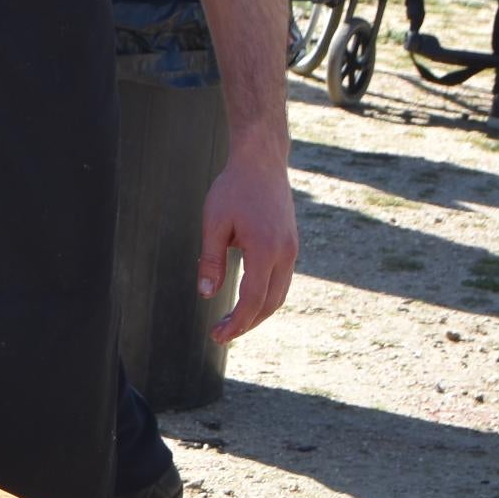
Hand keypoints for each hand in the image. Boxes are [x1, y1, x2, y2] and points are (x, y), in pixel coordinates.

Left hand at [197, 150, 297, 344]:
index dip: (236, 322)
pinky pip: (281, 279)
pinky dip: (265, 296)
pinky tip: (246, 299)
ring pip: (279, 294)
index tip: (217, 336)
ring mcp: (292, 249)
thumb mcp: (214, 222)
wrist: (262, 162)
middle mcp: (285, 253)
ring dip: (258, 312)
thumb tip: (206, 295)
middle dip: (247, 324)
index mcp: (266, 249)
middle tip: (221, 335)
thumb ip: (210, 260)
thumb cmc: (233, 188)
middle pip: (270, 303)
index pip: (253, 299)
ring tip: (232, 322)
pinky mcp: (291, 244)